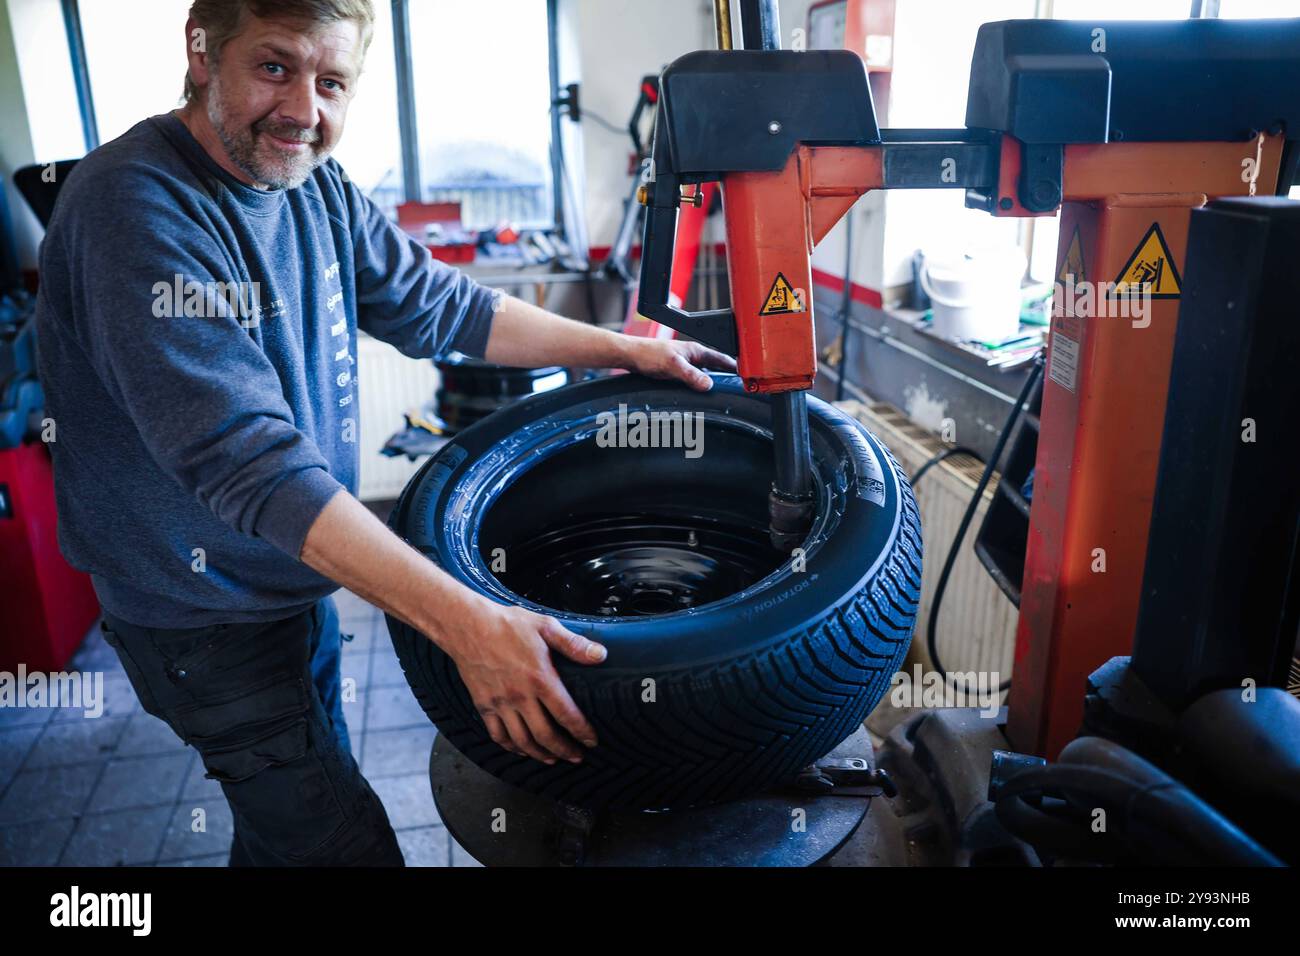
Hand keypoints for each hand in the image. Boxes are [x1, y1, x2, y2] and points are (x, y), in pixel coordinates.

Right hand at [442, 600, 605, 764]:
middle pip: (546, 735)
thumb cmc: (507, 624)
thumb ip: (574, 644)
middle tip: (576, 757)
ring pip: (522, 741)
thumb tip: (600, 655)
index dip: (582, 732)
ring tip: (554, 759)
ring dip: (540, 755)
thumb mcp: (545, 626)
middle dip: (565, 750)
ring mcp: (500, 703)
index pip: (566, 714)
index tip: (591, 742)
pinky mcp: (484, 706)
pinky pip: (498, 735)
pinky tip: (522, 750)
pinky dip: (512, 748)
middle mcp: (520, 696)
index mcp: (540, 678)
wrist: (468, 626)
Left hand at [620, 336, 736, 390]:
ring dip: (715, 380)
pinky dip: (702, 384)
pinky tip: (701, 392)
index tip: (748, 375)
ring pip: (706, 372)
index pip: (722, 358)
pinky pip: (696, 377)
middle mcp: (692, 355)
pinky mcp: (677, 369)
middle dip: (728, 375)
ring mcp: (685, 362)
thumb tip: (708, 385)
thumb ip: (691, 375)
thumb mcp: (672, 365)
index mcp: (696, 350)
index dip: (736, 367)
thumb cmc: (648, 354)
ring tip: (724, 391)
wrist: (630, 355)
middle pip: (716, 366)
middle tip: (740, 386)